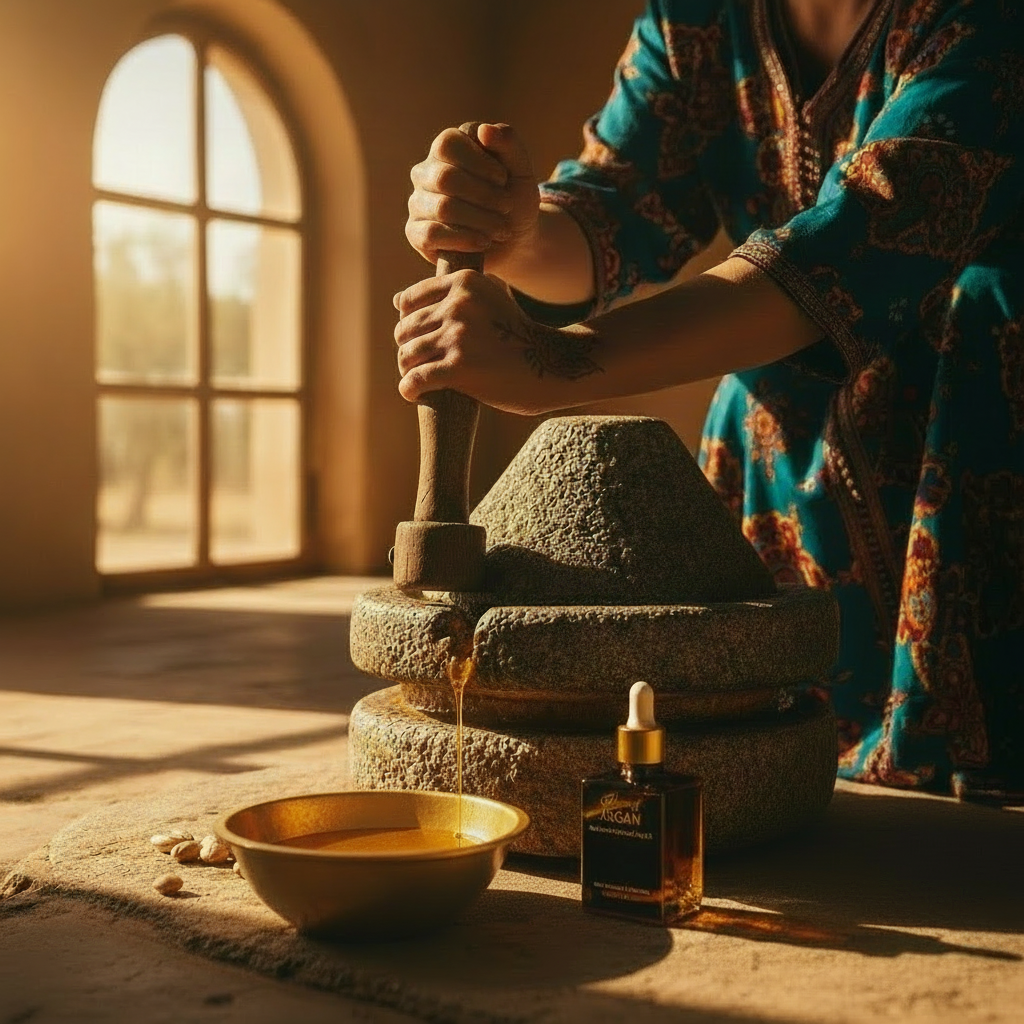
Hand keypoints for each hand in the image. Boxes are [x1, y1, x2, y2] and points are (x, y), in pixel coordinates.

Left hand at [394, 269, 603, 415]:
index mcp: (464, 283)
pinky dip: (409, 389)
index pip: (409, 302)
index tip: (423, 341)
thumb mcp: (488, 300)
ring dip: (408, 371)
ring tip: (419, 381)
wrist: (551, 366)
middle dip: (409, 349)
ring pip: (406, 355)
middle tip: (421, 365)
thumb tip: (397, 301)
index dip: (409, 325)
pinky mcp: (458, 368)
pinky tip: (414, 394)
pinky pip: (415, 380)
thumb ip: (448, 297)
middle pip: (404, 330)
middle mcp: (459, 305)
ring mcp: (458, 336)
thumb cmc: (516, 337)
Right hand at [406, 123, 539, 272]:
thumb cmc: (514, 201)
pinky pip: (432, 235)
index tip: (503, 178)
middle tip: (507, 207)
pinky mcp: (415, 233)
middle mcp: (426, 172)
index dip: (478, 162)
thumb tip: (484, 130)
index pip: (447, 144)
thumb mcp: (521, 170)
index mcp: (447, 148)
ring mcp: (418, 203)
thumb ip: (509, 144)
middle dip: (484, 195)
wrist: (515, 242)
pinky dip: (464, 239)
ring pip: (442, 208)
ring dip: (480, 220)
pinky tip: (483, 242)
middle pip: (445, 178)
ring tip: (501, 228)